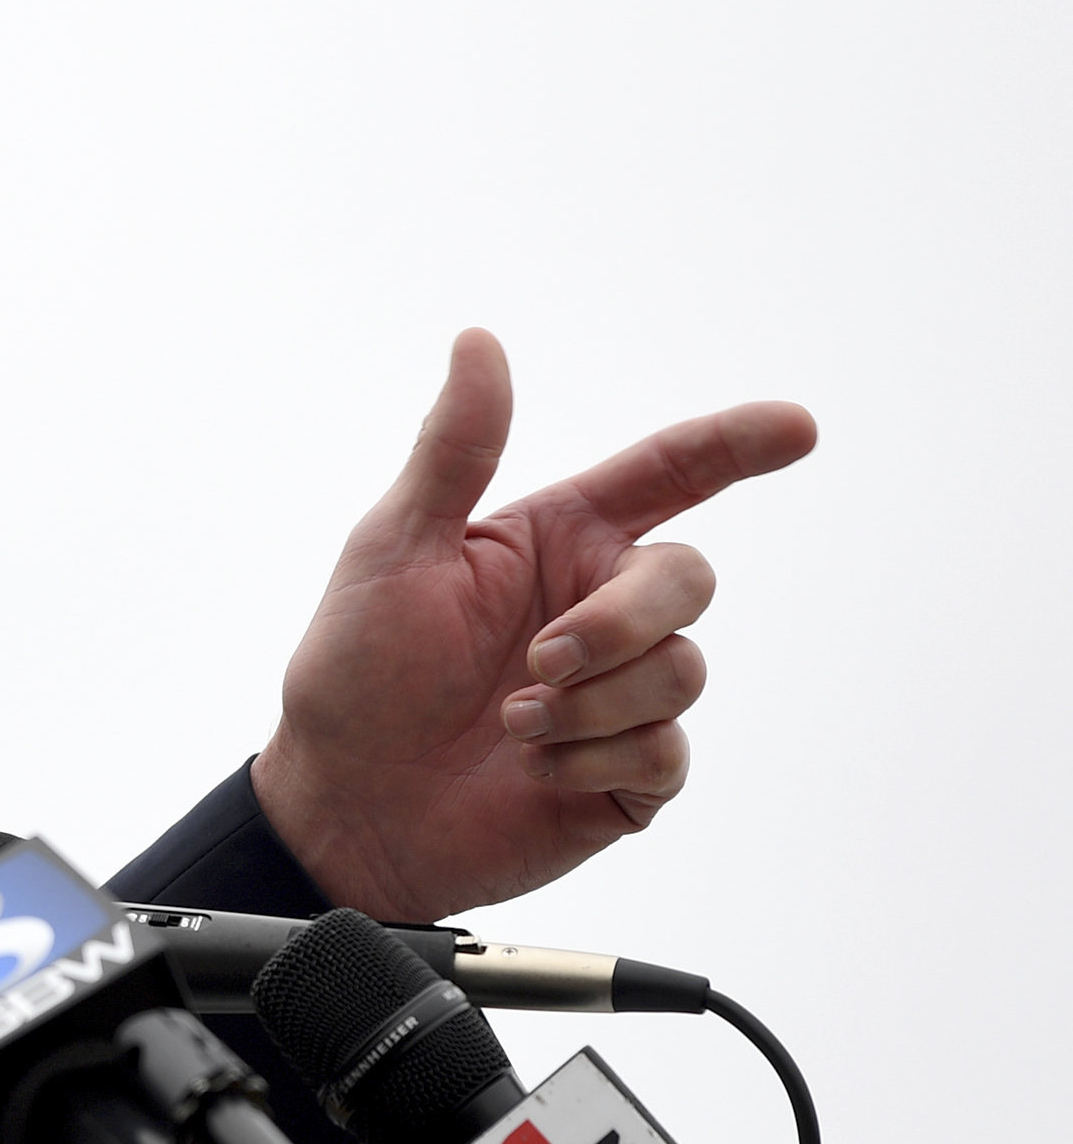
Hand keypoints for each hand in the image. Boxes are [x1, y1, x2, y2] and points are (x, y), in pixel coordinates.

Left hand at [249, 330, 816, 923]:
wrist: (344, 805)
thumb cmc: (355, 670)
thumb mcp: (394, 548)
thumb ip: (455, 449)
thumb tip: (479, 339)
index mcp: (559, 542)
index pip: (669, 477)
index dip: (736, 446)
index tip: (799, 427)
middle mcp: (602, 610)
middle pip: (690, 580)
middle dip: (623, 621)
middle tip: (540, 662)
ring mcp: (621, 695)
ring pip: (684, 673)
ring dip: (593, 702)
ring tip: (512, 724)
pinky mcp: (629, 776)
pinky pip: (667, 754)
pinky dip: (593, 763)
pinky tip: (531, 771)